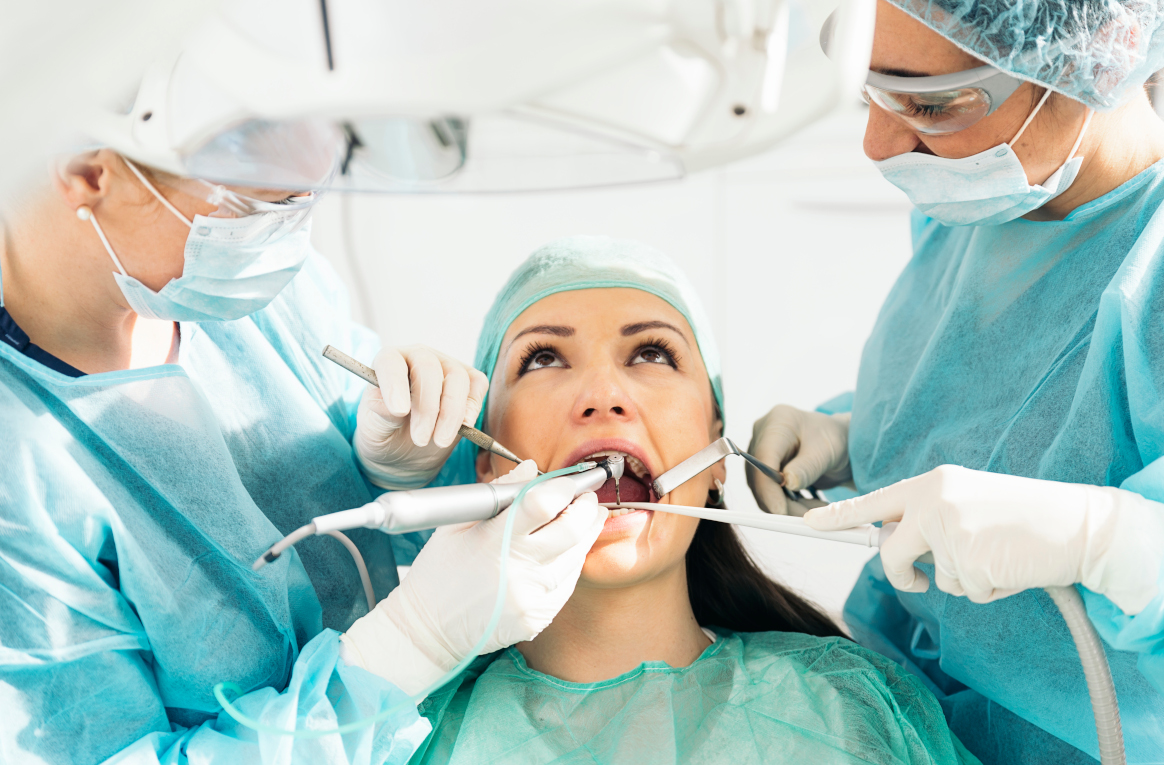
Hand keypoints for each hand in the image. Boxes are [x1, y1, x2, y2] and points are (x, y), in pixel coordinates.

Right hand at [340, 460, 605, 694]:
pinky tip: (566, 551)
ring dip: (586, 533)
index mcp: (493, 540)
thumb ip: (497, 493)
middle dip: (587, 507)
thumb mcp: (456, 524)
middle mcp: (516, 570)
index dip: (564, 487)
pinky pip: (567, 584)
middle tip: (588, 497)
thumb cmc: (440, 570)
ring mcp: (529, 599)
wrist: (427, 629)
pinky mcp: (536, 619)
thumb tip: (531, 467)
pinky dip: (571, 562)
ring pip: (577, 557)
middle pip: (572, 530)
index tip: (570, 481)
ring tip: (585, 518)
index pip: (542, 504)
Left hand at [354, 345, 488, 488]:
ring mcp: (445, 366)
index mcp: (388, 362)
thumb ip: (379, 415)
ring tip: (440, 440)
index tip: (399, 412)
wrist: (405, 450)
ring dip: (451, 412)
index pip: (390, 363)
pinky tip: (463, 426)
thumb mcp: (373, 429)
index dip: (395, 385)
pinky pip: (477, 384)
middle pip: (428, 368)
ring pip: (457, 377)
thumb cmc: (385, 432)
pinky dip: (472, 406)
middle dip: (427, 407)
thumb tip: (392, 409)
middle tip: (420, 439)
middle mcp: (417, 357)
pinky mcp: (468, 381)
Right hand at [747, 404, 851, 515]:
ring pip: (762, 489)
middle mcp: (763, 435)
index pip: (763, 458)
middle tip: (807, 518)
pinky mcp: (765, 469)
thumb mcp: (827, 451)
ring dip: (787, 506)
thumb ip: (807, 467)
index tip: (781, 511)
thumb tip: (786, 483)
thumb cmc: (836, 439)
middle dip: (780, 502)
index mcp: (778, 422)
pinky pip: (769, 493)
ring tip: (815, 510)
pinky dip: (788, 505)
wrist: (842, 442)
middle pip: (759, 476)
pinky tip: (808, 506)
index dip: (768, 487)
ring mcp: (762, 453)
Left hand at [803, 464, 1163, 613]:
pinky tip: (1011, 566)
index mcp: (931, 483)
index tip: (809, 522)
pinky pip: (967, 592)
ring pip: (938, 579)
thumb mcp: (968, 503)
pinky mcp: (968, 557)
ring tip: (999, 556)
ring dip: (967, 581)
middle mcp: (933, 500)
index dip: (839, 516)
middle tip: (922, 583)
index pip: (874, 501)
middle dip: (905, 576)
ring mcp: (949, 528)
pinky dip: (990, 590)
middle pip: (892, 552)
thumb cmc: (1025, 517)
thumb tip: (892, 545)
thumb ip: (928, 519)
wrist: (1080, 523)